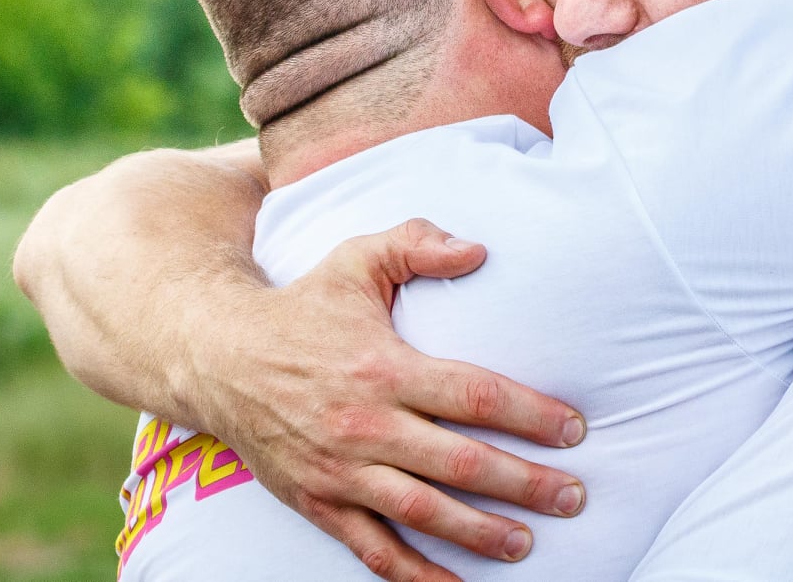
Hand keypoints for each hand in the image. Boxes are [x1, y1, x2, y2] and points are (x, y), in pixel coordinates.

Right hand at [197, 219, 587, 581]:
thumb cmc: (302, 306)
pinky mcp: (317, 502)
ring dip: (480, 533)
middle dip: (525, 484)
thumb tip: (479, 250)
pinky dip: (414, 574)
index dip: (531, 414)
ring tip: (528, 542)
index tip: (575, 429)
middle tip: (573, 496)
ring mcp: (339, 471)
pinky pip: (372, 549)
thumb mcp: (357, 259)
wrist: (217, 357)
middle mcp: (364, 425)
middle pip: (461, 463)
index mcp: (383, 367)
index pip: (474, 395)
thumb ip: (418, 244)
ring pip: (423, 514)